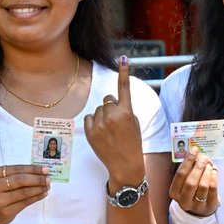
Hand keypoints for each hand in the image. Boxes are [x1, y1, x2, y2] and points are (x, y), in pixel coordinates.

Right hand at [0, 164, 48, 223]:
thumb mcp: (0, 181)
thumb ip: (15, 175)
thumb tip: (39, 172)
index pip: (16, 169)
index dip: (32, 169)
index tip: (45, 169)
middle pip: (20, 180)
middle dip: (37, 179)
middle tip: (48, 178)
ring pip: (24, 192)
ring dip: (38, 188)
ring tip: (47, 186)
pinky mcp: (6, 212)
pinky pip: (25, 202)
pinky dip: (36, 197)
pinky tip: (43, 194)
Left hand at [84, 57, 144, 188]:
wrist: (125, 165)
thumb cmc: (132, 143)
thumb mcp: (134, 123)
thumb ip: (124, 109)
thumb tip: (111, 101)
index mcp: (127, 112)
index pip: (124, 88)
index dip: (124, 72)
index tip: (124, 58)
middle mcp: (112, 116)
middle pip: (108, 100)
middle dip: (111, 107)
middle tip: (117, 122)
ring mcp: (100, 124)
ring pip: (98, 109)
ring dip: (103, 116)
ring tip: (110, 131)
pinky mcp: (90, 132)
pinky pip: (89, 118)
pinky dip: (93, 123)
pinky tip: (101, 133)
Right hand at [170, 152, 218, 216]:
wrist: (200, 207)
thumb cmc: (192, 189)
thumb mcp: (186, 179)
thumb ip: (189, 167)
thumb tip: (197, 153)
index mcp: (174, 192)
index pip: (180, 175)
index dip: (188, 161)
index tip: (194, 150)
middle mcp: (183, 201)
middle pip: (191, 182)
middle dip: (198, 167)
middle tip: (204, 158)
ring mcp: (197, 206)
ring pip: (203, 186)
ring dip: (207, 171)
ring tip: (209, 164)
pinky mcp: (209, 206)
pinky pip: (212, 189)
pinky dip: (214, 177)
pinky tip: (213, 171)